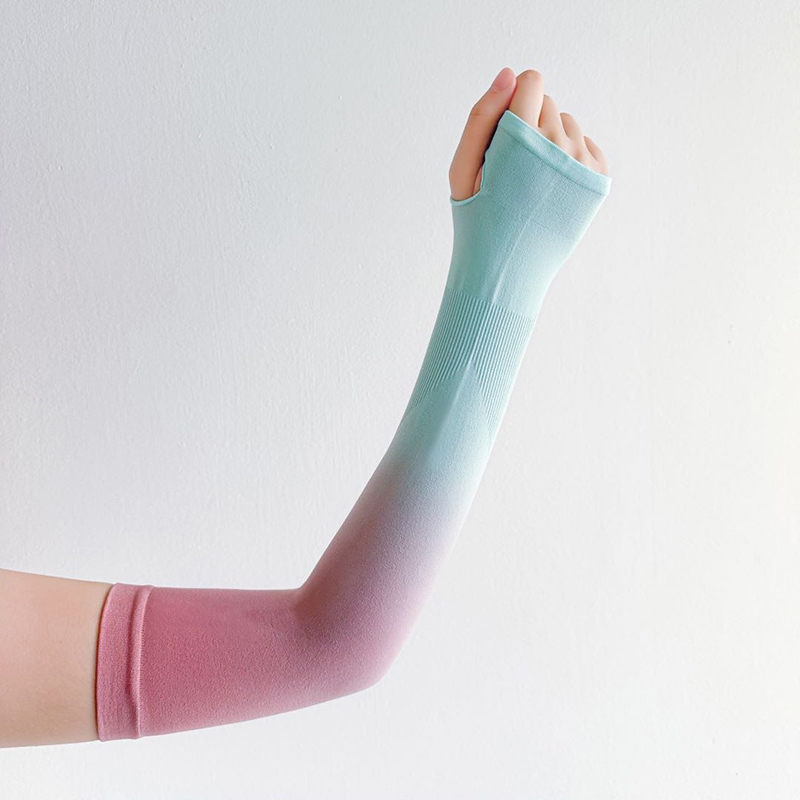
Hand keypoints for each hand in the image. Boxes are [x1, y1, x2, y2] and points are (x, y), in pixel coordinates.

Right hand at [449, 68, 608, 201]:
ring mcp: (582, 162)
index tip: (505, 131)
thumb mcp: (463, 168)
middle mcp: (557, 145)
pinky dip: (569, 158)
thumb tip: (511, 74)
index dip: (514, 101)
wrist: (509, 268)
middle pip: (548, 103)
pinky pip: (586, 144)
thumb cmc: (479, 217)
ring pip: (568, 123)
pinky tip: (551, 186)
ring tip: (532, 180)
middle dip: (530, 124)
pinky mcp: (598, 177)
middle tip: (513, 168)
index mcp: (520, 139)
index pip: (532, 81)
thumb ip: (482, 116)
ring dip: (550, 141)